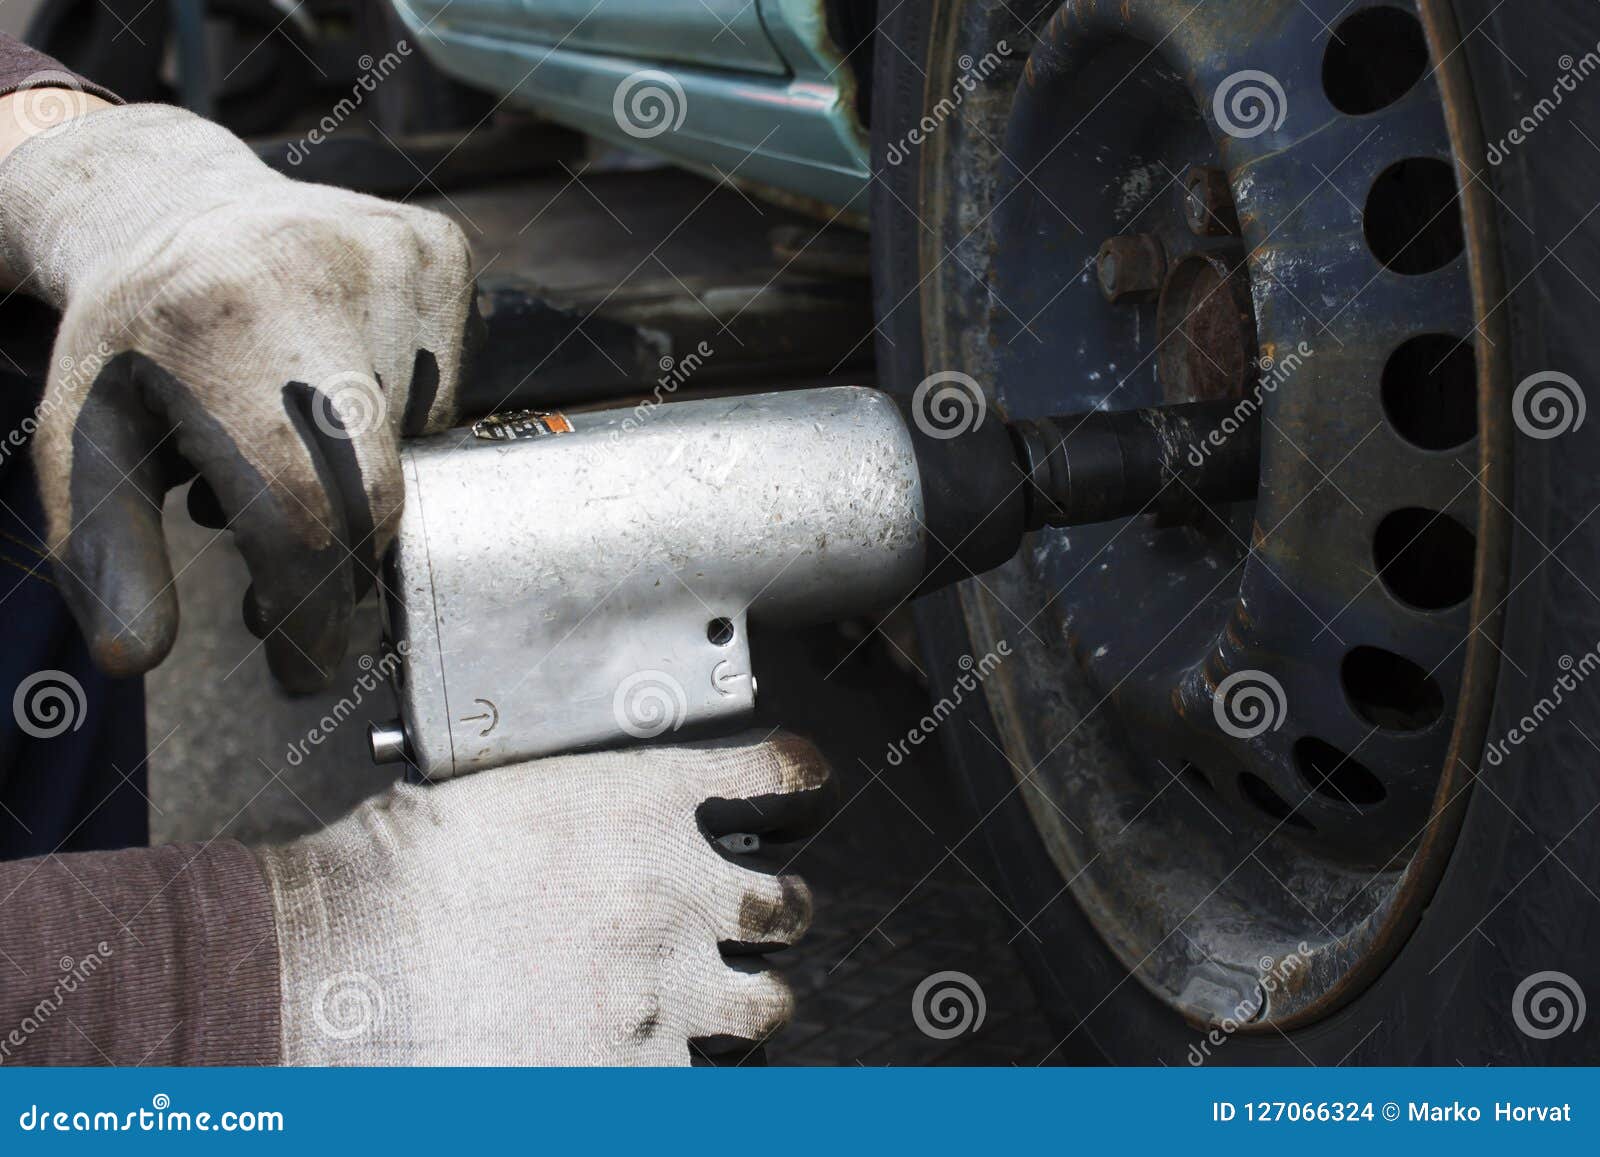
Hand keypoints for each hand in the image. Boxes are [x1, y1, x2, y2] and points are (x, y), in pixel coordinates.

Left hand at [0, 102, 477, 690]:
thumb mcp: (85, 443)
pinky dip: (400, 425)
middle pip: (373, 487)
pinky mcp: (442, 253)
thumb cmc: (132, 342)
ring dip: (364, 487)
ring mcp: (394, 254)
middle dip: (338, 565)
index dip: (311, 607)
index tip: (306, 668)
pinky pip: (447, 397)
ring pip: (418, 449)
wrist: (176, 204)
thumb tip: (137, 657)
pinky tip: (338, 388)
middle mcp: (319, 268)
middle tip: (294, 592)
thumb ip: (105, 552)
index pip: (303, 505)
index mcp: (215, 319)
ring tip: (292, 453)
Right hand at [256, 733, 832, 1065]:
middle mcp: (677, 897)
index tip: (803, 783)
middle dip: (776, 917)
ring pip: (763, 1008)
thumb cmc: (390, 876)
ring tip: (725, 1009)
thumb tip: (581, 830)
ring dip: (748, 1004)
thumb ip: (571, 808)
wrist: (337, 965)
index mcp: (644, 806)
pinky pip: (702, 1088)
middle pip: (785, 909)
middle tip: (756, 923)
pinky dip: (682, 1076)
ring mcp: (665, 996)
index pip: (771, 779)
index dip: (796, 781)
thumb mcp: (494, 798)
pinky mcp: (635, 1081)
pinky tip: (655, 1067)